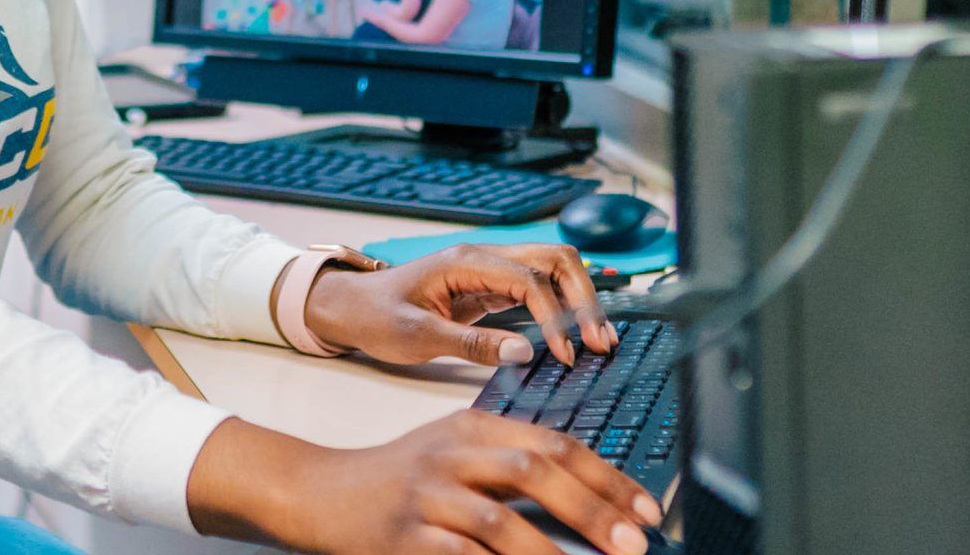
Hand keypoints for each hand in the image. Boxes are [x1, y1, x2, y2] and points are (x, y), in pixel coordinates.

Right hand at [190, 412, 662, 554]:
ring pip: (500, 519)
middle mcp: (453, 453)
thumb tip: (592, 497)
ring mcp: (428, 495)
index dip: (608, 477)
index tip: (646, 510)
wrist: (322, 492)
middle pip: (535, 471)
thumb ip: (514, 462)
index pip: (555, 444)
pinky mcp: (406, 536)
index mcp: (474, 426)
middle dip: (593, 509)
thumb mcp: (457, 451)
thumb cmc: (399, 476)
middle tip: (634, 542)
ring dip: (553, 550)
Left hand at [302, 244, 617, 367]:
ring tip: (599, 340)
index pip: (530, 279)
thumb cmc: (376, 316)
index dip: (554, 317)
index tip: (564, 355)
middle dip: (584, 297)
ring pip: (552, 270)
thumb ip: (472, 343)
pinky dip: (562, 310)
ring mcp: (489, 272)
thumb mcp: (419, 336)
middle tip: (601, 342)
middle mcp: (484, 259)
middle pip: (555, 259)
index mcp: (466, 262)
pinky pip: (537, 290)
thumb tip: (525, 351)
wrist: (350, 308)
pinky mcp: (490, 289)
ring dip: (579, 301)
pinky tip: (575, 336)